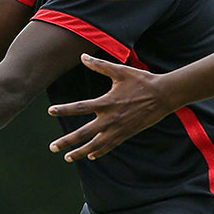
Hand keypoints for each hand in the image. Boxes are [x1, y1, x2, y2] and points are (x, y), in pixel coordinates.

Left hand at [46, 54, 171, 161]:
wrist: (164, 96)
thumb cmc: (141, 81)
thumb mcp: (119, 71)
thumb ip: (99, 65)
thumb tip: (82, 56)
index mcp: (106, 102)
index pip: (80, 107)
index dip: (64, 109)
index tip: (50, 111)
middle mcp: (110, 119)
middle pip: (84, 133)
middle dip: (67, 141)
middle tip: (52, 147)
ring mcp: (119, 129)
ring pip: (95, 145)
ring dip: (80, 152)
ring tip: (67, 157)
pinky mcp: (126, 134)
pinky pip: (110, 146)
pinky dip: (99, 151)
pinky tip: (91, 156)